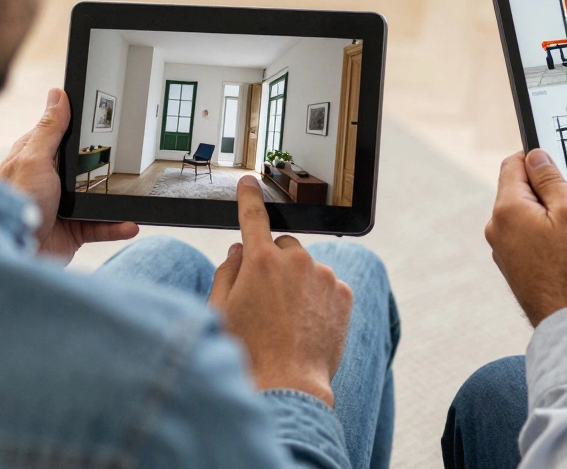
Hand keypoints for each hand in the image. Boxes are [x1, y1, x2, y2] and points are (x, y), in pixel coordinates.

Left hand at [0, 88, 138, 262]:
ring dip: (117, 198)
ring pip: (98, 195)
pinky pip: (102, 225)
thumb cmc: (17, 206)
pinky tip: (130, 224)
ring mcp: (63, 205)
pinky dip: (117, 226)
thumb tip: (58, 94)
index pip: (60, 132)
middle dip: (105, 161)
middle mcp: (50, 180)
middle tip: (128, 152)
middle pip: (85, 163)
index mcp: (36, 158)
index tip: (106, 113)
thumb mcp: (34, 160)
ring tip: (136, 192)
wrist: (17, 257)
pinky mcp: (74, 229)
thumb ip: (49, 130)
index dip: (79, 122)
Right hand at [208, 176, 351, 406]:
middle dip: (273, 264)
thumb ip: (227, 273)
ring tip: (287, 320)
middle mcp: (296, 261)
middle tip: (265, 300)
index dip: (249, 198)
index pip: (252, 218)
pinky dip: (317, 298)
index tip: (249, 182)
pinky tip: (305, 325)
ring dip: (297, 283)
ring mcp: (324, 276)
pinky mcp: (344, 293)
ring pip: (306, 269)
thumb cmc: (249, 351)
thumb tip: (239, 251)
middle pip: (282, 248)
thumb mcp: (222, 311)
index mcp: (260, 261)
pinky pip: (326, 286)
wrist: (289, 384)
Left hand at [486, 150, 566, 326]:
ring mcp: (501, 248)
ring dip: (546, 214)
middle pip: (518, 189)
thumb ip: (550, 179)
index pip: (513, 164)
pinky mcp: (511, 265)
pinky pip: (525, 236)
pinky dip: (543, 234)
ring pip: (524, 214)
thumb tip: (536, 156)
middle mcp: (496, 227)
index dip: (537, 158)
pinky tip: (564, 251)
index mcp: (507, 209)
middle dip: (545, 191)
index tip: (559, 167)